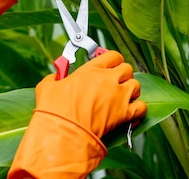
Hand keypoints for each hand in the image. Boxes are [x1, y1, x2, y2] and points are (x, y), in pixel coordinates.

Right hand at [7, 51, 145, 177]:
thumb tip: (54, 78)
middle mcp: (108, 80)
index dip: (112, 60)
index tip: (108, 65)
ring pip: (136, 86)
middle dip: (123, 74)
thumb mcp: (47, 87)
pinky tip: (131, 112)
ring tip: (123, 96)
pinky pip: (142, 107)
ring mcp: (118, 96)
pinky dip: (138, 110)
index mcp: (91, 70)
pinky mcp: (124, 114)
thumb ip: (53, 78)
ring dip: (131, 90)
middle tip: (115, 81)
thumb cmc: (55, 111)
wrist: (64, 133)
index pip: (113, 55)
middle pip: (127, 69)